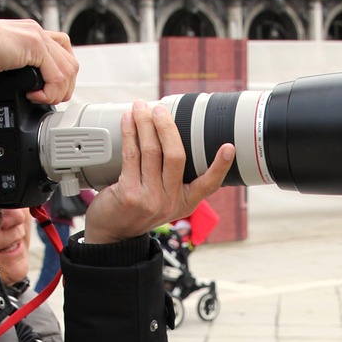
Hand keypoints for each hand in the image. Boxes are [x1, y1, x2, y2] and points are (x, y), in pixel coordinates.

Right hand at [0, 18, 78, 103]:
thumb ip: (20, 68)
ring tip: (39, 99)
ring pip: (68, 71)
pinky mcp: (34, 45)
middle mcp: (37, 32)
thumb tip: (31, 89)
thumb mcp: (4, 61)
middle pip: (71, 63)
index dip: (61, 77)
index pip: (63, 53)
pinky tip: (32, 96)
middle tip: (47, 100)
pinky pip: (57, 76)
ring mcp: (37, 37)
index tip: (48, 93)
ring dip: (57, 92)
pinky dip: (49, 92)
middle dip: (64, 88)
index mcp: (31, 34)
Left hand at [83, 101, 234, 243]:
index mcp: (185, 202)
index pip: (209, 184)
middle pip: (176, 156)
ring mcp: (150, 199)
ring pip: (152, 151)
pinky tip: (128, 121)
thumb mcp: (163, 200)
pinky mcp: (129, 194)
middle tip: (159, 109)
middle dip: (167, 126)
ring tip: (140, 107)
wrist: (112, 234)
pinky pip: (131, 155)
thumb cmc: (137, 210)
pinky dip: (129, 133)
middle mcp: (170, 202)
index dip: (220, 166)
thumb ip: (170, 177)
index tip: (229, 147)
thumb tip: (168, 134)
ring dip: (145, 124)